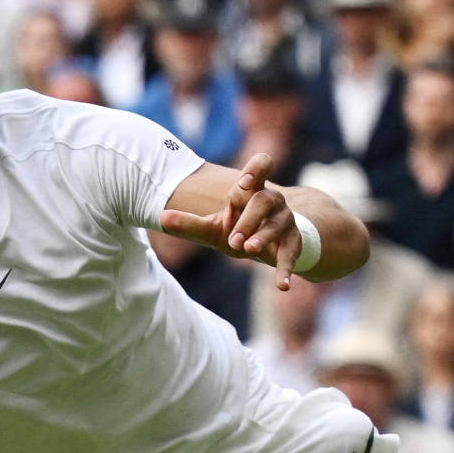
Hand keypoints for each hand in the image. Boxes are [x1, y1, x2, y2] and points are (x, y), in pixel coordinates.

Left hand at [158, 153, 306, 290]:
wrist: (269, 245)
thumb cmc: (239, 228)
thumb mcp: (213, 226)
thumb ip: (189, 222)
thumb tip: (161, 217)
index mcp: (252, 190)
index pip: (261, 166)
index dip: (256, 169)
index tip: (245, 182)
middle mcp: (272, 201)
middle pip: (264, 200)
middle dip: (249, 220)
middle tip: (234, 240)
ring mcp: (284, 221)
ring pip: (277, 225)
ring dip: (262, 238)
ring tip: (248, 250)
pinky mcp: (292, 243)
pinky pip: (290, 255)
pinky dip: (285, 271)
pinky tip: (282, 286)